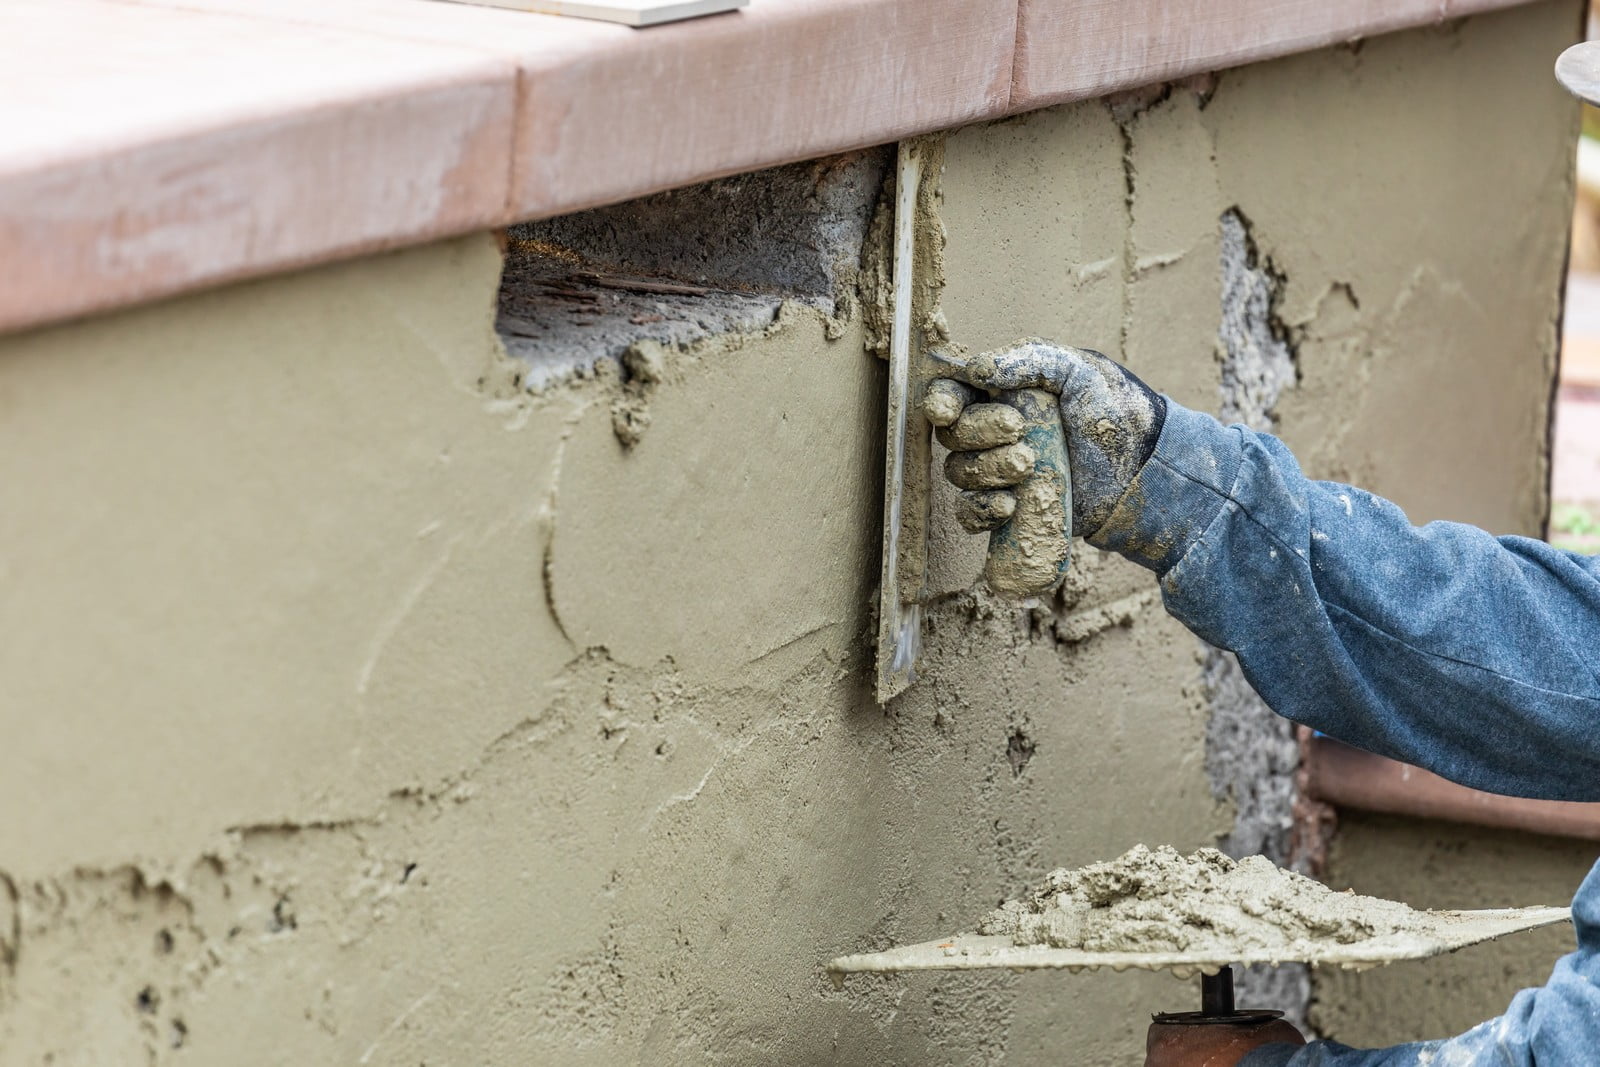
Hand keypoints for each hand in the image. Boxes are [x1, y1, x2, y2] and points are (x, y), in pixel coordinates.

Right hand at [924, 340, 1166, 539]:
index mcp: (1004, 392)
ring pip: (960, 473)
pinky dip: (981, 510)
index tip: (948, 411)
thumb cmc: (1116, 412)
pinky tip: (1009, 504)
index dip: (942, 402)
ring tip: (1029, 465)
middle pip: (953, 435)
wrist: (1146, 470)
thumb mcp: (1080, 371)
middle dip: (979, 433)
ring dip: (987, 470)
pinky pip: (971, 514)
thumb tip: (976, 368)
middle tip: (1020, 431)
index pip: (954, 394)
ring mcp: (1000, 471)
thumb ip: (1031, 360)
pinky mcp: (1011, 508)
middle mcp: (994, 431)